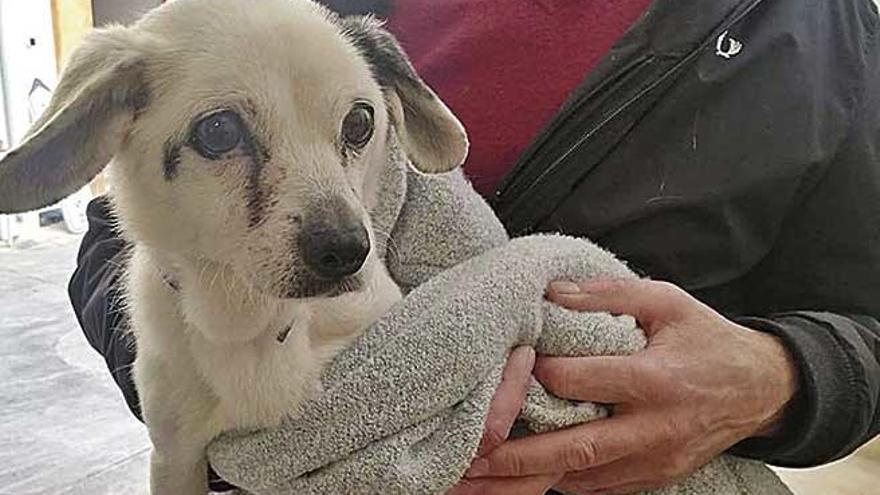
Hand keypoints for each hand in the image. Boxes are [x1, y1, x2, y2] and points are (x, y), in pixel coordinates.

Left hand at [465, 278, 798, 493]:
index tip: (510, 367)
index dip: (544, 376)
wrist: (760, 390)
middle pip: (578, 448)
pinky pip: (599, 488)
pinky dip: (559, 484)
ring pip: (583, 479)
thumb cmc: (706, 339)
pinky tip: (521, 483)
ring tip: (479, 480)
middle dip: (519, 457)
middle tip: (470, 458)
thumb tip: (551, 293)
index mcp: (657, 380)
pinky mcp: (654, 478)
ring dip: (529, 482)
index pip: (588, 382)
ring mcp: (654, 461)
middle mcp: (654, 428)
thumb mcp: (666, 301)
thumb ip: (608, 294)